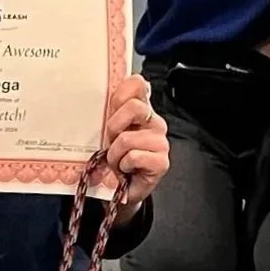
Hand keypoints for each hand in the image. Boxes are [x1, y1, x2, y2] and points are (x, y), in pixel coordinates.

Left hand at [100, 73, 169, 212]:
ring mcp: (161, 142)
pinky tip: (127, 169)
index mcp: (142, 109)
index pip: (137, 84)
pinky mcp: (162, 162)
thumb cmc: (114, 157)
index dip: (120, 95)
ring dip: (115, 154)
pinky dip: (124, 165)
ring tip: (117, 161)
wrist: (119, 189)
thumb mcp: (107, 130)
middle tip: (110, 142)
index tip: (111, 111)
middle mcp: (154, 122)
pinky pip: (135, 156)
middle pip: (134, 108)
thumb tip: (116, 81)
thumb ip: (111, 107)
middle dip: (114, 127)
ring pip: (128, 138)